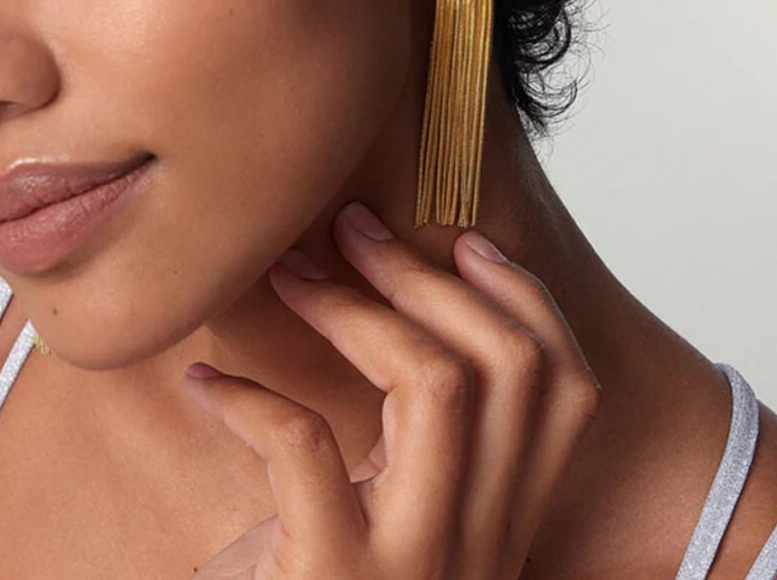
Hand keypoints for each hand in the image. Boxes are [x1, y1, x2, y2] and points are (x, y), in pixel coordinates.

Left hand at [181, 203, 600, 578]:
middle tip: (351, 229)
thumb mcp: (403, 535)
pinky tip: (208, 386)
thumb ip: (419, 461)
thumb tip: (388, 326)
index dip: (526, 298)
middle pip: (509, 366)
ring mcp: (417, 566)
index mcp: (505, 524)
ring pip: (439, 387)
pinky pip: (306, 450)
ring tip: (290, 275)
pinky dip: (252, 400)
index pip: (568, 388)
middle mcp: (483, 544)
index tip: (463, 242)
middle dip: (427, 277)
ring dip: (357, 311)